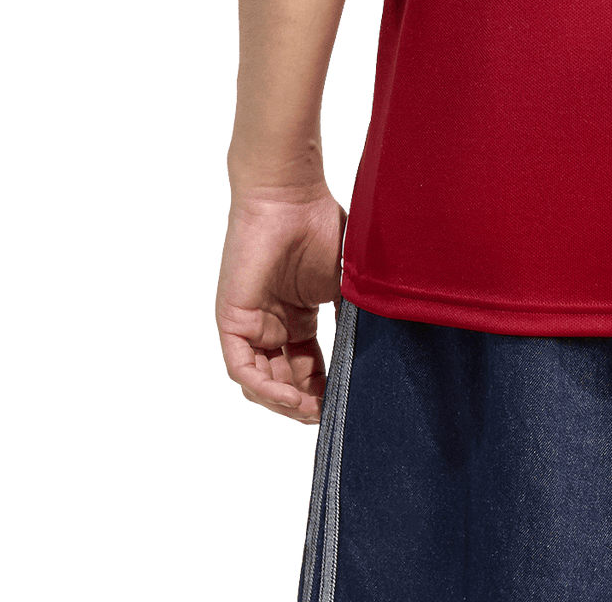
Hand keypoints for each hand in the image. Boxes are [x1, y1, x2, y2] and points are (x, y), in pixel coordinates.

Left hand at [215, 181, 345, 424]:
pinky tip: (293, 397)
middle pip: (285, 379)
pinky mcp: (233, 321)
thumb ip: (355, 316)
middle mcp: (270, 325)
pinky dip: (267, 389)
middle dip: (306, 402)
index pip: (307, 366)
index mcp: (296, 316)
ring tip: (315, 412)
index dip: (324, 388)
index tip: (345, 403)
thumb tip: (378, 354)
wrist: (291, 197)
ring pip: (262, 382)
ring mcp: (250, 324)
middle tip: (330, 415)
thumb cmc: (320, 227)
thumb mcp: (344, 282)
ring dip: (287, 403)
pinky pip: (244, 369)